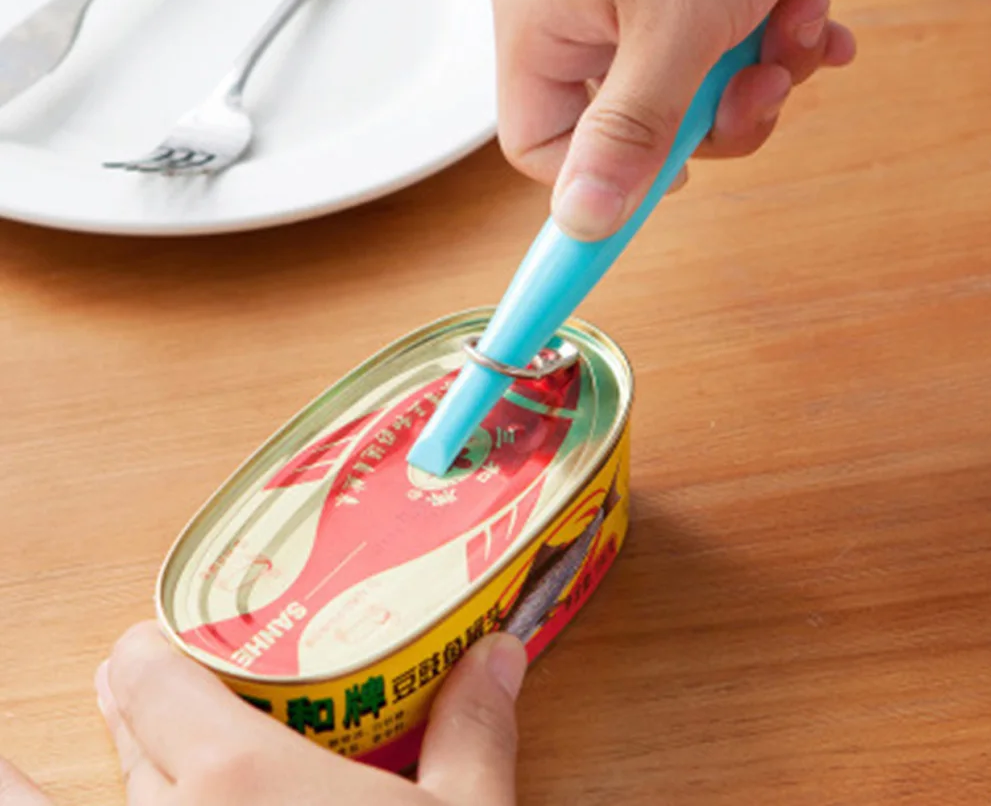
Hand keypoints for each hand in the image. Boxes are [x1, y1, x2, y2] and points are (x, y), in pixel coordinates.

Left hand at [0, 622, 526, 805]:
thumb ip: (473, 731)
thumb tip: (500, 656)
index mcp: (238, 778)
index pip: (155, 678)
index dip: (152, 651)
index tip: (164, 642)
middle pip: (129, 738)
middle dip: (139, 703)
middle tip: (151, 676)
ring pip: (81, 804)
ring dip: (67, 766)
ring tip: (57, 736)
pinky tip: (13, 784)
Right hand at [494, 0, 869, 239]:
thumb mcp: (676, 31)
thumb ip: (629, 135)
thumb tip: (581, 220)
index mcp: (539, 22)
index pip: (539, 145)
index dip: (606, 177)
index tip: (679, 175)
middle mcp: (571, 8)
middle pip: (624, 122)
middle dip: (711, 117)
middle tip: (762, 87)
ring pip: (679, 85)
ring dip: (754, 74)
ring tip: (800, 24)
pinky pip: (710, 40)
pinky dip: (765, 39)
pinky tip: (810, 13)